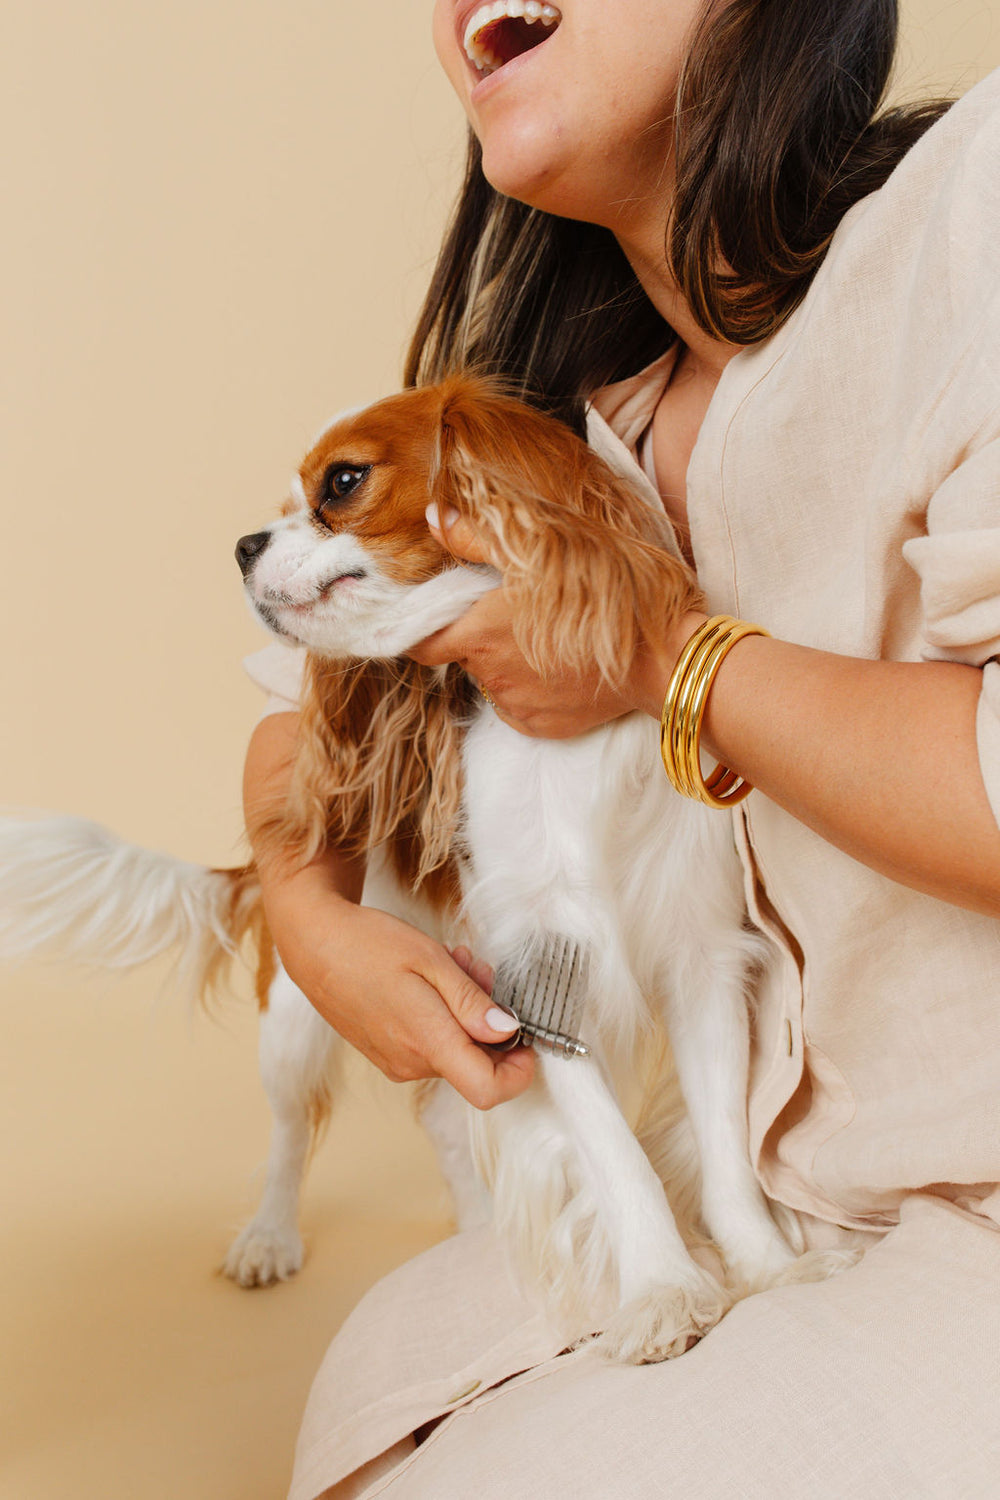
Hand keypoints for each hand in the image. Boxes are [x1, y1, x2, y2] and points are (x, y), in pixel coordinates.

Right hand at [262, 858, 534, 1109]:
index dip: (518, 1072)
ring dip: (465, 1010)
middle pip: (476, 1063)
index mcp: (427, 1042)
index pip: (488, 1092)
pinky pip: (431, 1043)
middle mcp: (412, 1063)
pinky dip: (442, 1015)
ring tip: (451, 962)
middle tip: (477, 969)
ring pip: (455, 1048)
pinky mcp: (385, 1053)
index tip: (526, 1037)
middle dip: (490, 1020)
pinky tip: (430, 977)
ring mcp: (396, 1061)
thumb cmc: (368, 945)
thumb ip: (471, 1002)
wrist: (312, 943)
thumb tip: (508, 1032)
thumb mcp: (431, 960)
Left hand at [410, 505, 693, 736]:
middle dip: (480, 632)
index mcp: (481, 634)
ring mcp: (518, 707)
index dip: (423, 627)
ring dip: (509, 658)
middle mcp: (491, 677)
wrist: (665, 657)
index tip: (437, 613)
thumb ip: (477, 538)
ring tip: (548, 633)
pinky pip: (521, 704)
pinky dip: (533, 685)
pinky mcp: (545, 727)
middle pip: (465, 654)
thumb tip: (435, 519)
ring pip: (494, 678)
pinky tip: (563, 663)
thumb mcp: (544, 546)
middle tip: (518, 606)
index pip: (422, 643)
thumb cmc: (609, 594)